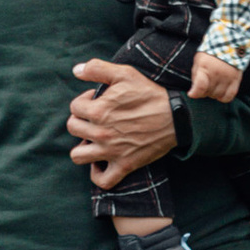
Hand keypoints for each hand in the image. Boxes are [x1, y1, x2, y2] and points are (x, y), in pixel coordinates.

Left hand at [66, 58, 177, 189]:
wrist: (176, 117)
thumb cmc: (150, 93)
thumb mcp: (124, 73)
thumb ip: (96, 68)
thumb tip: (75, 70)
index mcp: (99, 110)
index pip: (74, 107)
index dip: (84, 100)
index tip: (97, 99)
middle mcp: (101, 133)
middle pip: (73, 128)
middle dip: (81, 119)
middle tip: (95, 116)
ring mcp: (112, 151)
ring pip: (78, 155)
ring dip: (82, 146)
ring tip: (93, 137)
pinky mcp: (125, 165)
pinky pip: (102, 180)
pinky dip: (97, 173)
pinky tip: (100, 160)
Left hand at [188, 50, 241, 103]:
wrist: (228, 44)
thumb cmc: (211, 53)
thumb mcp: (198, 60)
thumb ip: (195, 75)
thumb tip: (194, 89)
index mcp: (205, 67)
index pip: (200, 86)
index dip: (194, 93)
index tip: (191, 94)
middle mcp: (217, 73)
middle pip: (208, 92)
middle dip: (203, 92)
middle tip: (202, 87)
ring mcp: (227, 77)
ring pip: (218, 95)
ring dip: (212, 95)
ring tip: (211, 87)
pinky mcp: (236, 80)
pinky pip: (230, 96)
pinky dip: (224, 98)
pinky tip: (220, 94)